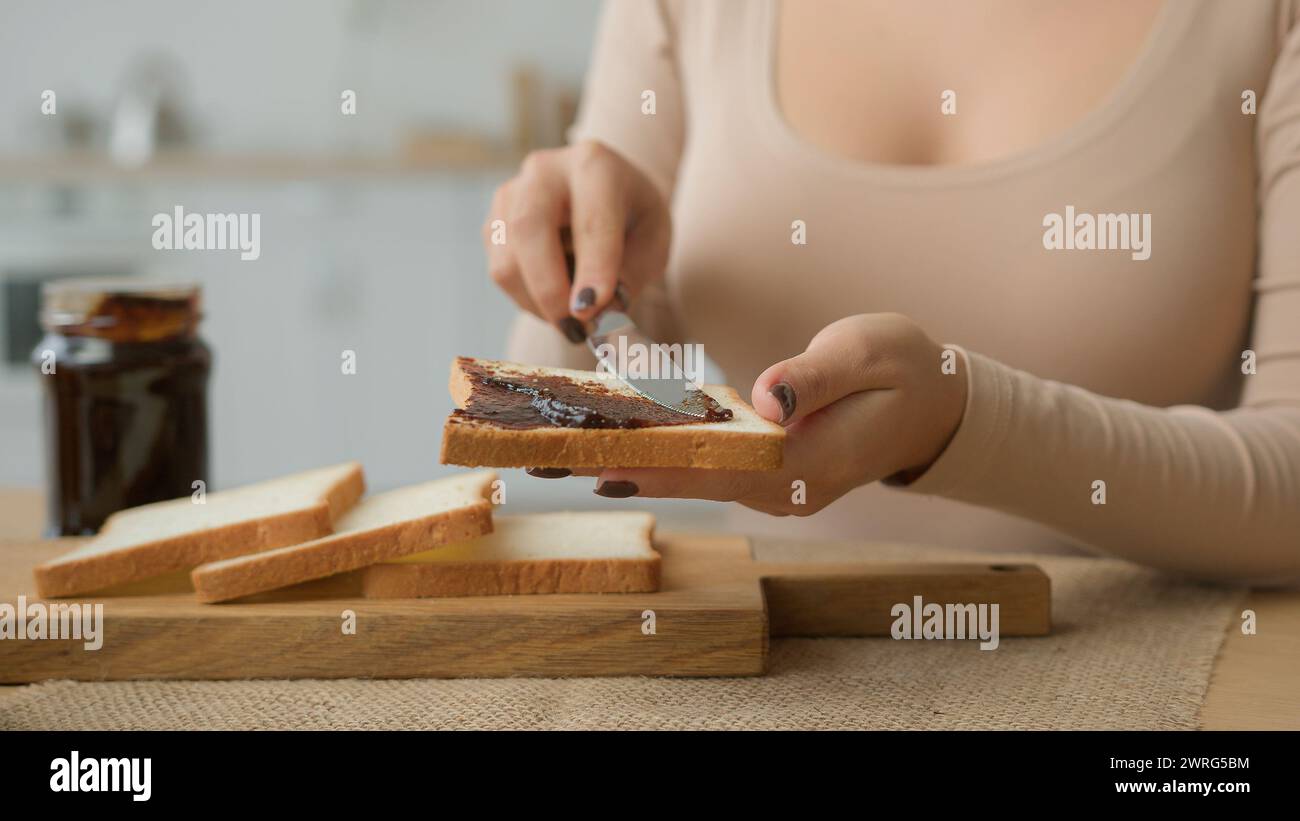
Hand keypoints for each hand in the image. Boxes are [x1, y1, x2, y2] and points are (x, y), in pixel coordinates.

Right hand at [482, 140, 670, 342]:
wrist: (601, 195)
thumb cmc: (631, 218)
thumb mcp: (653, 240)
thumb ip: (633, 273)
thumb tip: (601, 312)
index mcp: (594, 165)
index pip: (591, 219)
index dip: (592, 267)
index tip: (593, 310)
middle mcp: (544, 171)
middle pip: (529, 229)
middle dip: (550, 289)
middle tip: (575, 329)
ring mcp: (510, 195)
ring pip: (508, 261)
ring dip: (541, 304)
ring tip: (576, 318)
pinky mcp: (493, 224)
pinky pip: (501, 274)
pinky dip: (530, 300)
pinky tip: (558, 297)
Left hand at [588, 313, 968, 514]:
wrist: (937, 405)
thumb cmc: (906, 369)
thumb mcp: (869, 350)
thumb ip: (816, 374)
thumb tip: (765, 399)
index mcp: (810, 462)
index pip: (716, 467)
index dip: (654, 462)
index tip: (595, 459)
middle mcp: (787, 490)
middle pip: (690, 480)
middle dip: (620, 466)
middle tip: (547, 458)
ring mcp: (777, 490)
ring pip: (692, 480)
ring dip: (631, 463)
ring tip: (562, 451)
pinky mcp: (770, 477)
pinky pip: (706, 471)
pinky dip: (660, 457)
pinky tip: (616, 446)